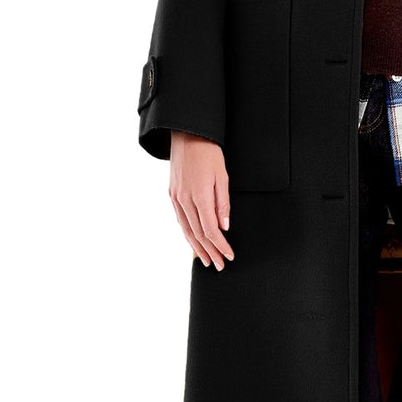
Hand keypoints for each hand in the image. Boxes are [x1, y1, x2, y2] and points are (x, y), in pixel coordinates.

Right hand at [169, 133, 234, 268]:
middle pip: (198, 234)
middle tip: (219, 265)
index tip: (229, 256)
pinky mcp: (172, 195)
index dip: (220, 245)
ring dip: (197, 248)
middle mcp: (184, 200)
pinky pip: (180, 220)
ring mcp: (176, 198)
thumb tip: (225, 226)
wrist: (187, 135)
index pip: (210, 230)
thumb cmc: (208, 153)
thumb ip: (223, 203)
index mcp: (199, 196)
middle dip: (210, 252)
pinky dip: (187, 234)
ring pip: (186, 230)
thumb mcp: (222, 176)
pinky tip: (193, 242)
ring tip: (206, 260)